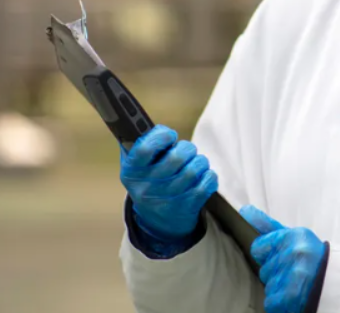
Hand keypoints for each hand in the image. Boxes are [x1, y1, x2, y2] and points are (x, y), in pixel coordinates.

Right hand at [120, 125, 218, 241]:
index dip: (161, 136)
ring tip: (196, 163)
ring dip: (200, 161)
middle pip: (176, 157)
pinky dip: (209, 175)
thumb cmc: (149, 180)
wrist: (158, 220)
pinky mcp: (186, 208)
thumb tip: (141, 120)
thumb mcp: (136, 165)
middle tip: (186, 150)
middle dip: (187, 148)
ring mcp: (167, 199)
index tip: (170, 135)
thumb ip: (141, 143)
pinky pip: (206, 183)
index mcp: (131, 172)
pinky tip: (203, 176)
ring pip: (194, 169)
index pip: (144, 149)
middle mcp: (146, 187)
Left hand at [241, 206, 327, 312]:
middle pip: (263, 269)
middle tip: (296, 271)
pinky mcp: (289, 297)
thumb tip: (244, 210)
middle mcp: (293, 254)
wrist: (338, 284)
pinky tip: (295, 296)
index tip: (286, 256)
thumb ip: (268, 226)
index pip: (257, 247)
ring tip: (298, 284)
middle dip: (276, 272)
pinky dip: (280, 303)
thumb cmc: (314, 258)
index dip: (269, 255)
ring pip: (268, 286)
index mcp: (295, 236)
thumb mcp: (295, 237)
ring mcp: (291, 276)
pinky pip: (270, 301)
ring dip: (279, 287)